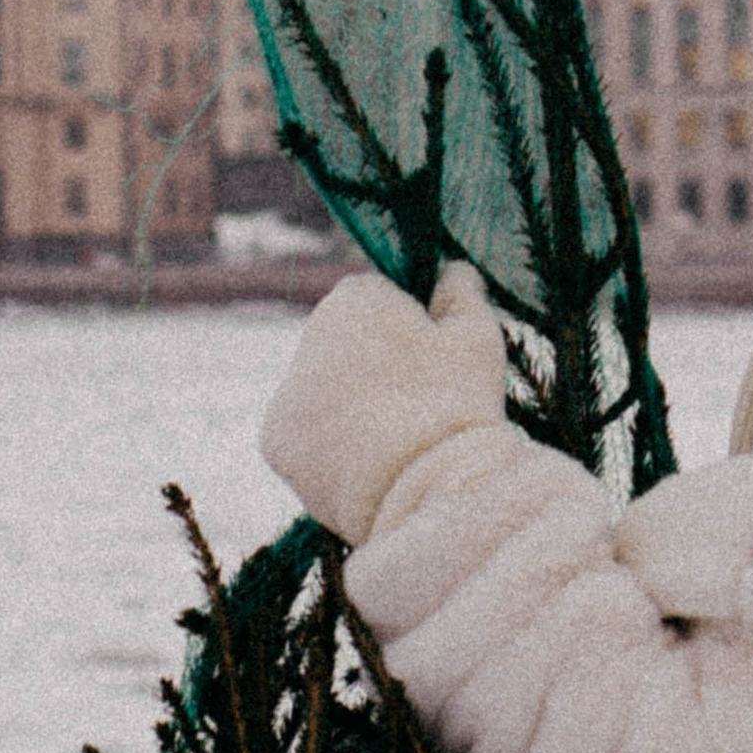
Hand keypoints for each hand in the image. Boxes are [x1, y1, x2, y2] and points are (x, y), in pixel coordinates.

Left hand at [259, 259, 507, 542]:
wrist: (424, 484)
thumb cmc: (456, 401)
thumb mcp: (478, 335)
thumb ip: (462, 292)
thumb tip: (453, 268)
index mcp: (352, 298)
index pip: (374, 297)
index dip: (406, 326)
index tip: (431, 360)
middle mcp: (307, 336)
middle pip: (343, 345)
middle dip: (372, 366)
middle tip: (416, 404)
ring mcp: (286, 392)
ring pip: (322, 392)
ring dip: (349, 406)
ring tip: (394, 439)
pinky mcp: (274, 441)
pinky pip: (306, 437)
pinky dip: (329, 447)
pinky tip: (365, 462)